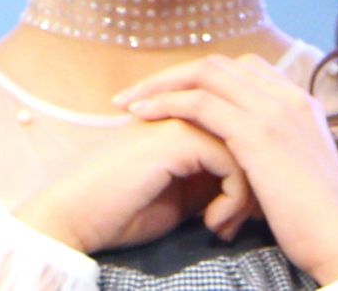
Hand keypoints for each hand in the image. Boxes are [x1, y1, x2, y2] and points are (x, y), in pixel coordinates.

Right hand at [14, 117, 254, 253]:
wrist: (80, 214)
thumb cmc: (126, 208)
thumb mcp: (185, 191)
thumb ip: (215, 174)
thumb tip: (256, 182)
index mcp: (188, 116)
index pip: (244, 130)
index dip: (254, 172)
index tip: (252, 214)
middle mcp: (187, 109)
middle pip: (250, 135)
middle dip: (257, 182)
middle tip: (251, 221)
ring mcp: (181, 119)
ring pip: (246, 148)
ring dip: (247, 196)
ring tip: (226, 228)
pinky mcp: (176, 137)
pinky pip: (230, 162)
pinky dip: (233, 200)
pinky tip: (214, 225)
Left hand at [113, 54, 337, 284]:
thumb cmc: (314, 217)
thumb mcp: (294, 166)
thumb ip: (270, 144)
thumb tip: (232, 148)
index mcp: (296, 99)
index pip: (238, 68)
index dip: (197, 77)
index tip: (168, 95)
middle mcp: (286, 94)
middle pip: (216, 64)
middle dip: (172, 75)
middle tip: (138, 93)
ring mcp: (273, 109)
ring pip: (204, 75)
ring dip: (161, 85)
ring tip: (129, 102)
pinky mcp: (257, 133)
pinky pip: (200, 104)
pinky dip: (166, 104)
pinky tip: (143, 115)